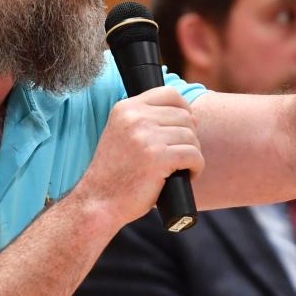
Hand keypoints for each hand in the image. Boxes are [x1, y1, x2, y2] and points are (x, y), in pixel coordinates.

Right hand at [74, 87, 203, 226]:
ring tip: (181, 168)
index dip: (184, 110)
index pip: (169, 94)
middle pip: (185, 116)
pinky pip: (193, 155)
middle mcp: (134, 117)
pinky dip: (196, 167)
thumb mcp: (122, 134)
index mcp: (125, 108)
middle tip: (180, 156)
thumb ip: (144, 119)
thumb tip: (188, 115)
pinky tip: (186, 175)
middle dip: (189, 137)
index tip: (181, 130)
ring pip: (191, 136)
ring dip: (192, 154)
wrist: (99, 202)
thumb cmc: (116, 173)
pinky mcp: (158, 157)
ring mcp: (146, 137)